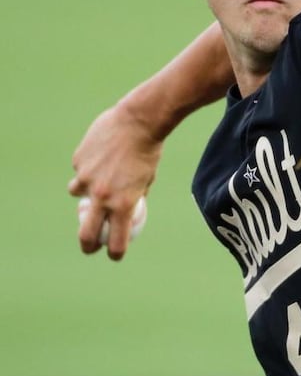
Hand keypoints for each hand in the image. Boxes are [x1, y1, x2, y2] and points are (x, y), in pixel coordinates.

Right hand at [68, 101, 162, 260]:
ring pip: (76, 193)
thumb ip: (134, 196)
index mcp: (123, 204)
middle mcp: (102, 195)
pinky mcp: (78, 161)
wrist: (139, 121)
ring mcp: (87, 178)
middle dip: (87, 244)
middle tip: (90, 245)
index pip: (116, 242)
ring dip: (83, 192)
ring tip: (96, 179)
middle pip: (87, 233)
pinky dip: (86, 167)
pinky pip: (79, 169)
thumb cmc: (149, 151)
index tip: (115, 254)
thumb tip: (127, 210)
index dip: (115, 253)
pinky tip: (100, 154)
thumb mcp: (147, 179)